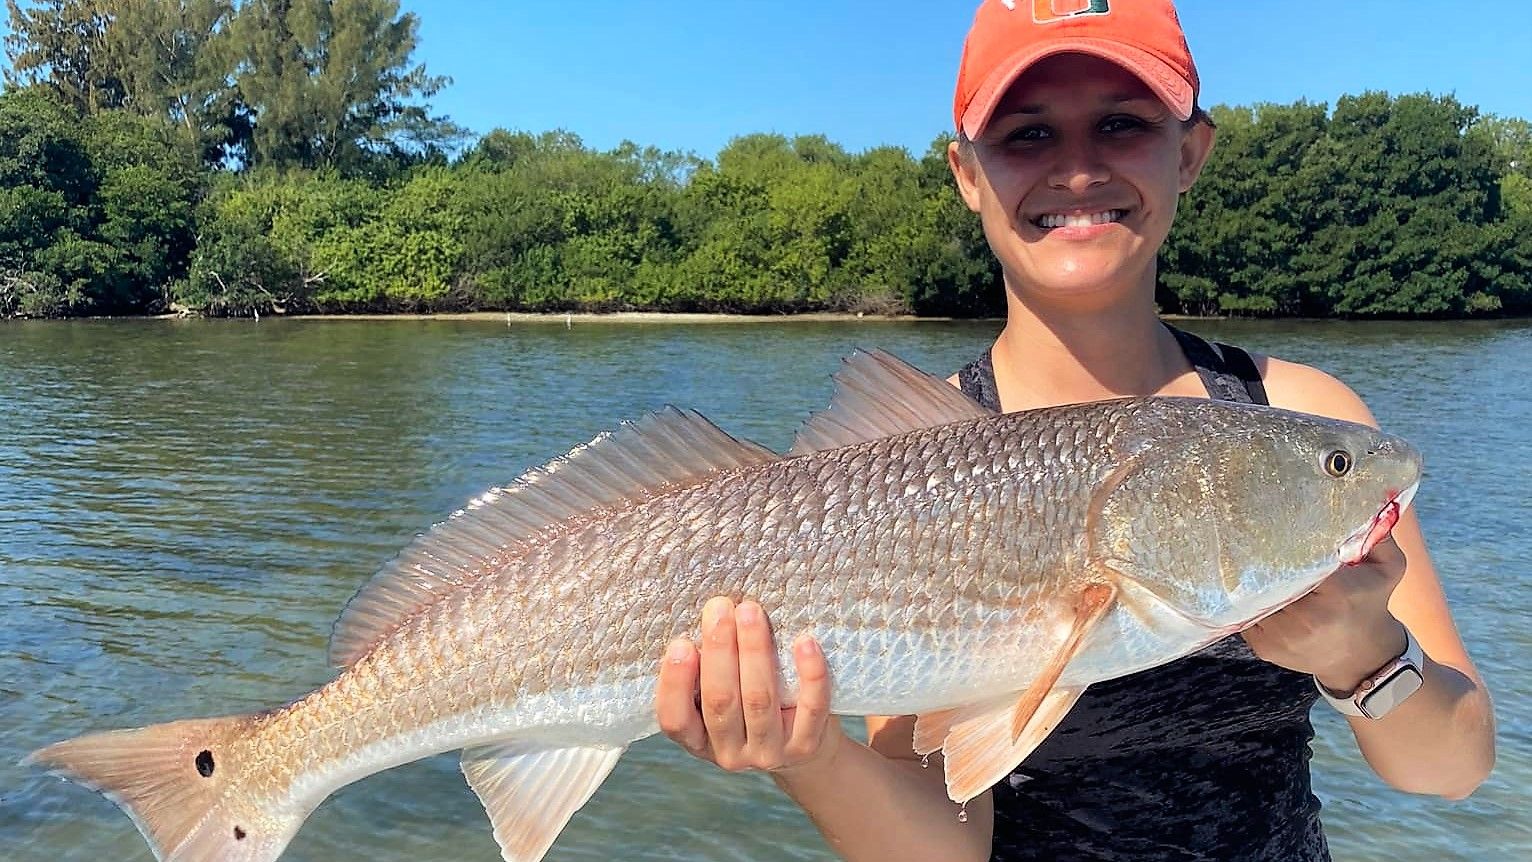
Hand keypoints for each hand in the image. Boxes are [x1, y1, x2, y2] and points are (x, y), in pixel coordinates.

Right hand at [656, 596, 840, 774]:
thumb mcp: (721, 698)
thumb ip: (708, 670)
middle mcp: (730, 752)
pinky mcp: (805, 746)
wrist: (804, 753)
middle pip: (721, 701)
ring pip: (760, 700)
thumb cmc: (751, 708)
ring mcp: (769, 752)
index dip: (675, 684)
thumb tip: (708, 616)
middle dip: (719, 650)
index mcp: (698, 740)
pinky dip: (809, 674)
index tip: (681, 644)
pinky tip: (805, 641)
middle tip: (720, 607)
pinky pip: (809, 708)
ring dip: (755, 651)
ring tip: (750, 612)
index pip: (676, 720)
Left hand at [1243, 536, 1409, 692]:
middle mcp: (1306, 619)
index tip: (1271, 528)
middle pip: (1269, 578)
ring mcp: (1282, 637)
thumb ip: (1379, 533)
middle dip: (1262, 562)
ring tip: (1250, 565)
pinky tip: (1255, 591)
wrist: (1364, 658)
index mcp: (1336, 594)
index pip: (1296, 560)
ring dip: (1251, 584)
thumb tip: (1375, 497)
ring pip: (1252, 598)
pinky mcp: (1264, 649)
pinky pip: (1245, 616)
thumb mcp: (1388, 568)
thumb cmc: (1372, 604)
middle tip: (1249, 539)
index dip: (1280, 545)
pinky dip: (1248, 604)